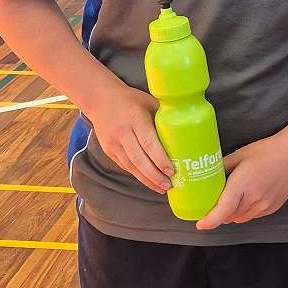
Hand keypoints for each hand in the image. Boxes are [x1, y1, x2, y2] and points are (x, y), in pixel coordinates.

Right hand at [88, 78, 173, 194]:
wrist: (100, 100)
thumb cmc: (130, 100)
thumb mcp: (148, 102)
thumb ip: (164, 117)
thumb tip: (186, 132)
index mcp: (135, 118)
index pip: (149, 142)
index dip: (160, 159)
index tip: (171, 171)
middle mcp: (122, 132)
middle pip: (139, 159)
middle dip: (155, 175)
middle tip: (169, 185)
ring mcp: (113, 143)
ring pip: (132, 166)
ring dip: (147, 179)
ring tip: (162, 188)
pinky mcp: (109, 151)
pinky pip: (126, 166)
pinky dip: (139, 175)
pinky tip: (150, 182)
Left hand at [195, 133, 287, 230]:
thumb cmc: (268, 151)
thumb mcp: (240, 155)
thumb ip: (222, 166)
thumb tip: (207, 173)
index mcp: (242, 185)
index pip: (222, 210)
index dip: (210, 221)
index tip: (200, 224)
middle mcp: (253, 199)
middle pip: (228, 216)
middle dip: (218, 213)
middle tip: (212, 202)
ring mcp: (264, 206)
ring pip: (239, 218)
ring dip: (231, 213)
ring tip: (231, 197)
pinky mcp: (272, 208)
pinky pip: (251, 216)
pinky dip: (244, 211)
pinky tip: (246, 197)